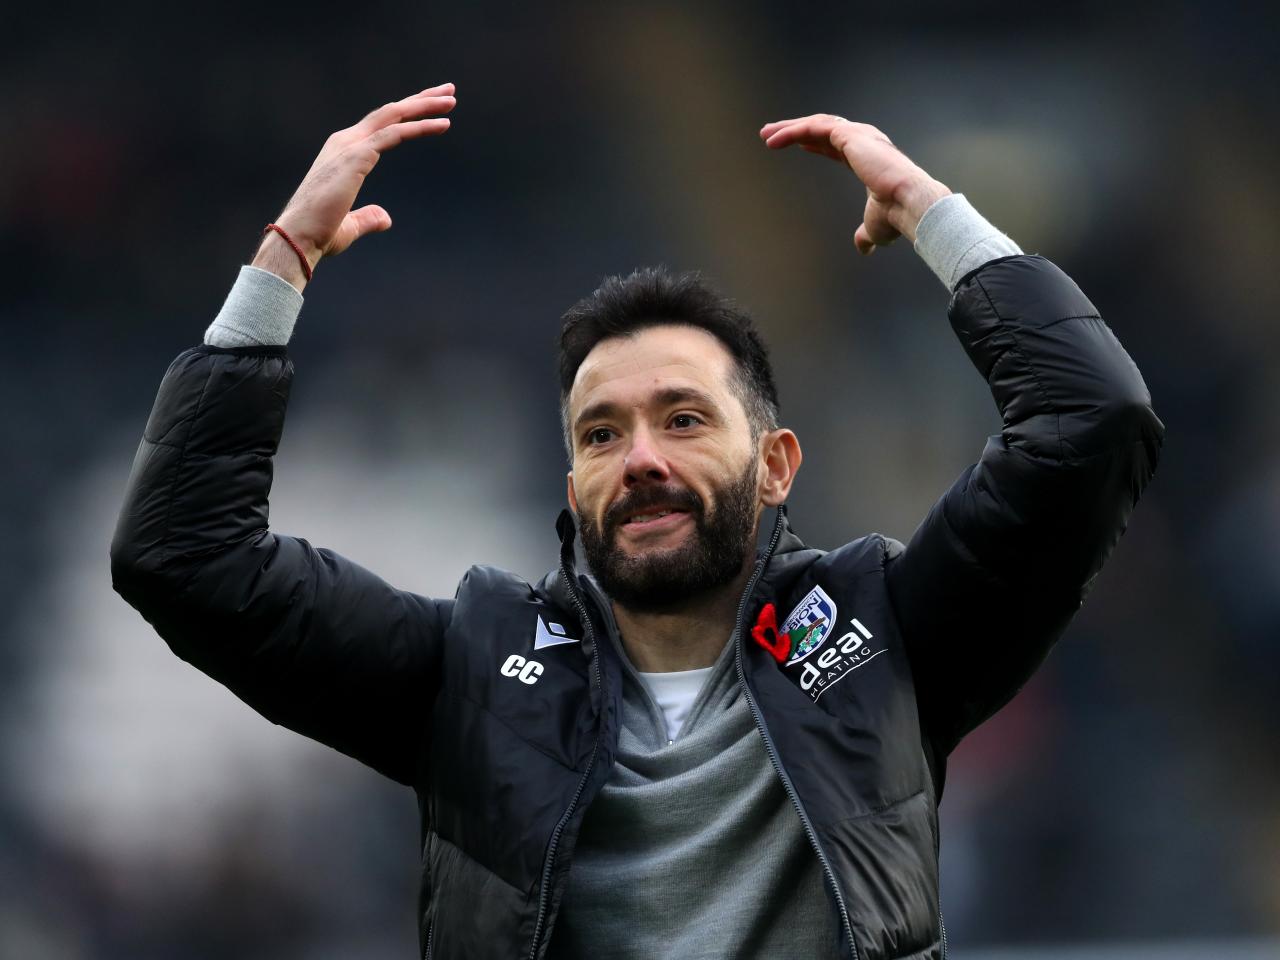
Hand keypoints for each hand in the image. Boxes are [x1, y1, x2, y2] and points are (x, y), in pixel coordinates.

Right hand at [254, 83, 456, 289]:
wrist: (298, 238)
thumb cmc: (319, 234)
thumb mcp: (350, 225)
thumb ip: (368, 218)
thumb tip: (385, 218)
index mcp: (343, 153)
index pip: (381, 125)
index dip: (408, 114)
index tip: (434, 109)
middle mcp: (346, 142)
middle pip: (390, 112)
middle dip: (420, 100)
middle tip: (449, 90)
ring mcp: (350, 146)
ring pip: (394, 116)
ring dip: (425, 106)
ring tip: (451, 99)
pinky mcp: (357, 156)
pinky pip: (394, 134)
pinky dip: (419, 126)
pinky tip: (442, 124)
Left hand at [760, 115, 950, 254]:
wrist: (908, 204)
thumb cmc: (895, 215)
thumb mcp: (873, 228)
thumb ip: (864, 235)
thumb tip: (863, 249)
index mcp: (868, 158)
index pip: (837, 145)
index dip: (816, 144)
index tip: (799, 144)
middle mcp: (865, 140)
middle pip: (823, 129)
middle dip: (796, 131)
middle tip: (771, 135)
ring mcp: (858, 134)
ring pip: (816, 124)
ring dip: (789, 128)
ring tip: (766, 134)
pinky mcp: (850, 135)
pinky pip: (814, 128)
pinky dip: (792, 132)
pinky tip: (774, 141)